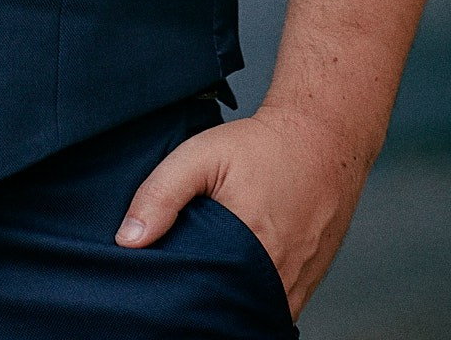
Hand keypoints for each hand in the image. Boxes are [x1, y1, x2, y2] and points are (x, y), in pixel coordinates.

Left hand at [116, 101, 373, 317]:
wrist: (321, 140)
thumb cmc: (263, 147)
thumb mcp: (201, 155)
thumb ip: (162, 193)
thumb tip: (128, 238)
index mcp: (248, 247)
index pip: (201, 296)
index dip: (178, 291)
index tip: (163, 277)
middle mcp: (276, 276)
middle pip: (226, 308)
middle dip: (201, 298)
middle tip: (184, 274)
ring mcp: (296, 285)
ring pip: (251, 311)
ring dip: (228, 299)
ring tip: (208, 274)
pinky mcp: (307, 285)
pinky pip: (273, 307)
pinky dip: (252, 296)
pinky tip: (236, 275)